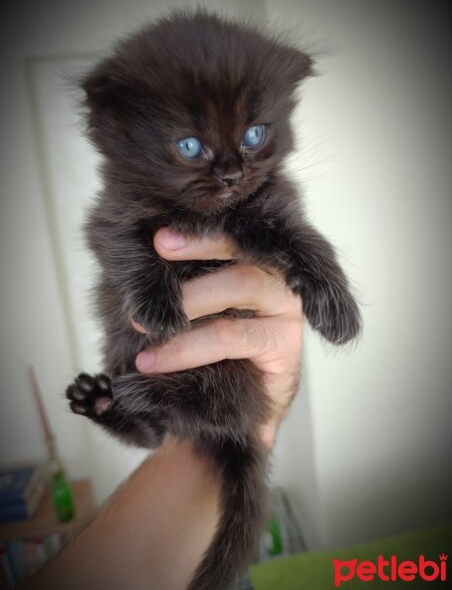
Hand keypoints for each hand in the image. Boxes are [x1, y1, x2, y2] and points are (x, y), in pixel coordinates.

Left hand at [132, 228, 303, 447]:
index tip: (160, 238)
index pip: (235, 236)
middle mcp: (279, 279)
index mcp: (258, 263)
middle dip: (196, 251)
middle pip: (243, 252)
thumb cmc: (208, 354)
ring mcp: (286, 311)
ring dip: (186, 301)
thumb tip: (138, 261)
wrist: (231, 415)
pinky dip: (188, 346)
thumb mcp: (192, 313)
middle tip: (153, 259)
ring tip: (141, 324)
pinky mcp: (285, 345)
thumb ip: (181, 284)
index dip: (201, 234)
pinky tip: (154, 361)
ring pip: (240, 284)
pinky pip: (232, 336)